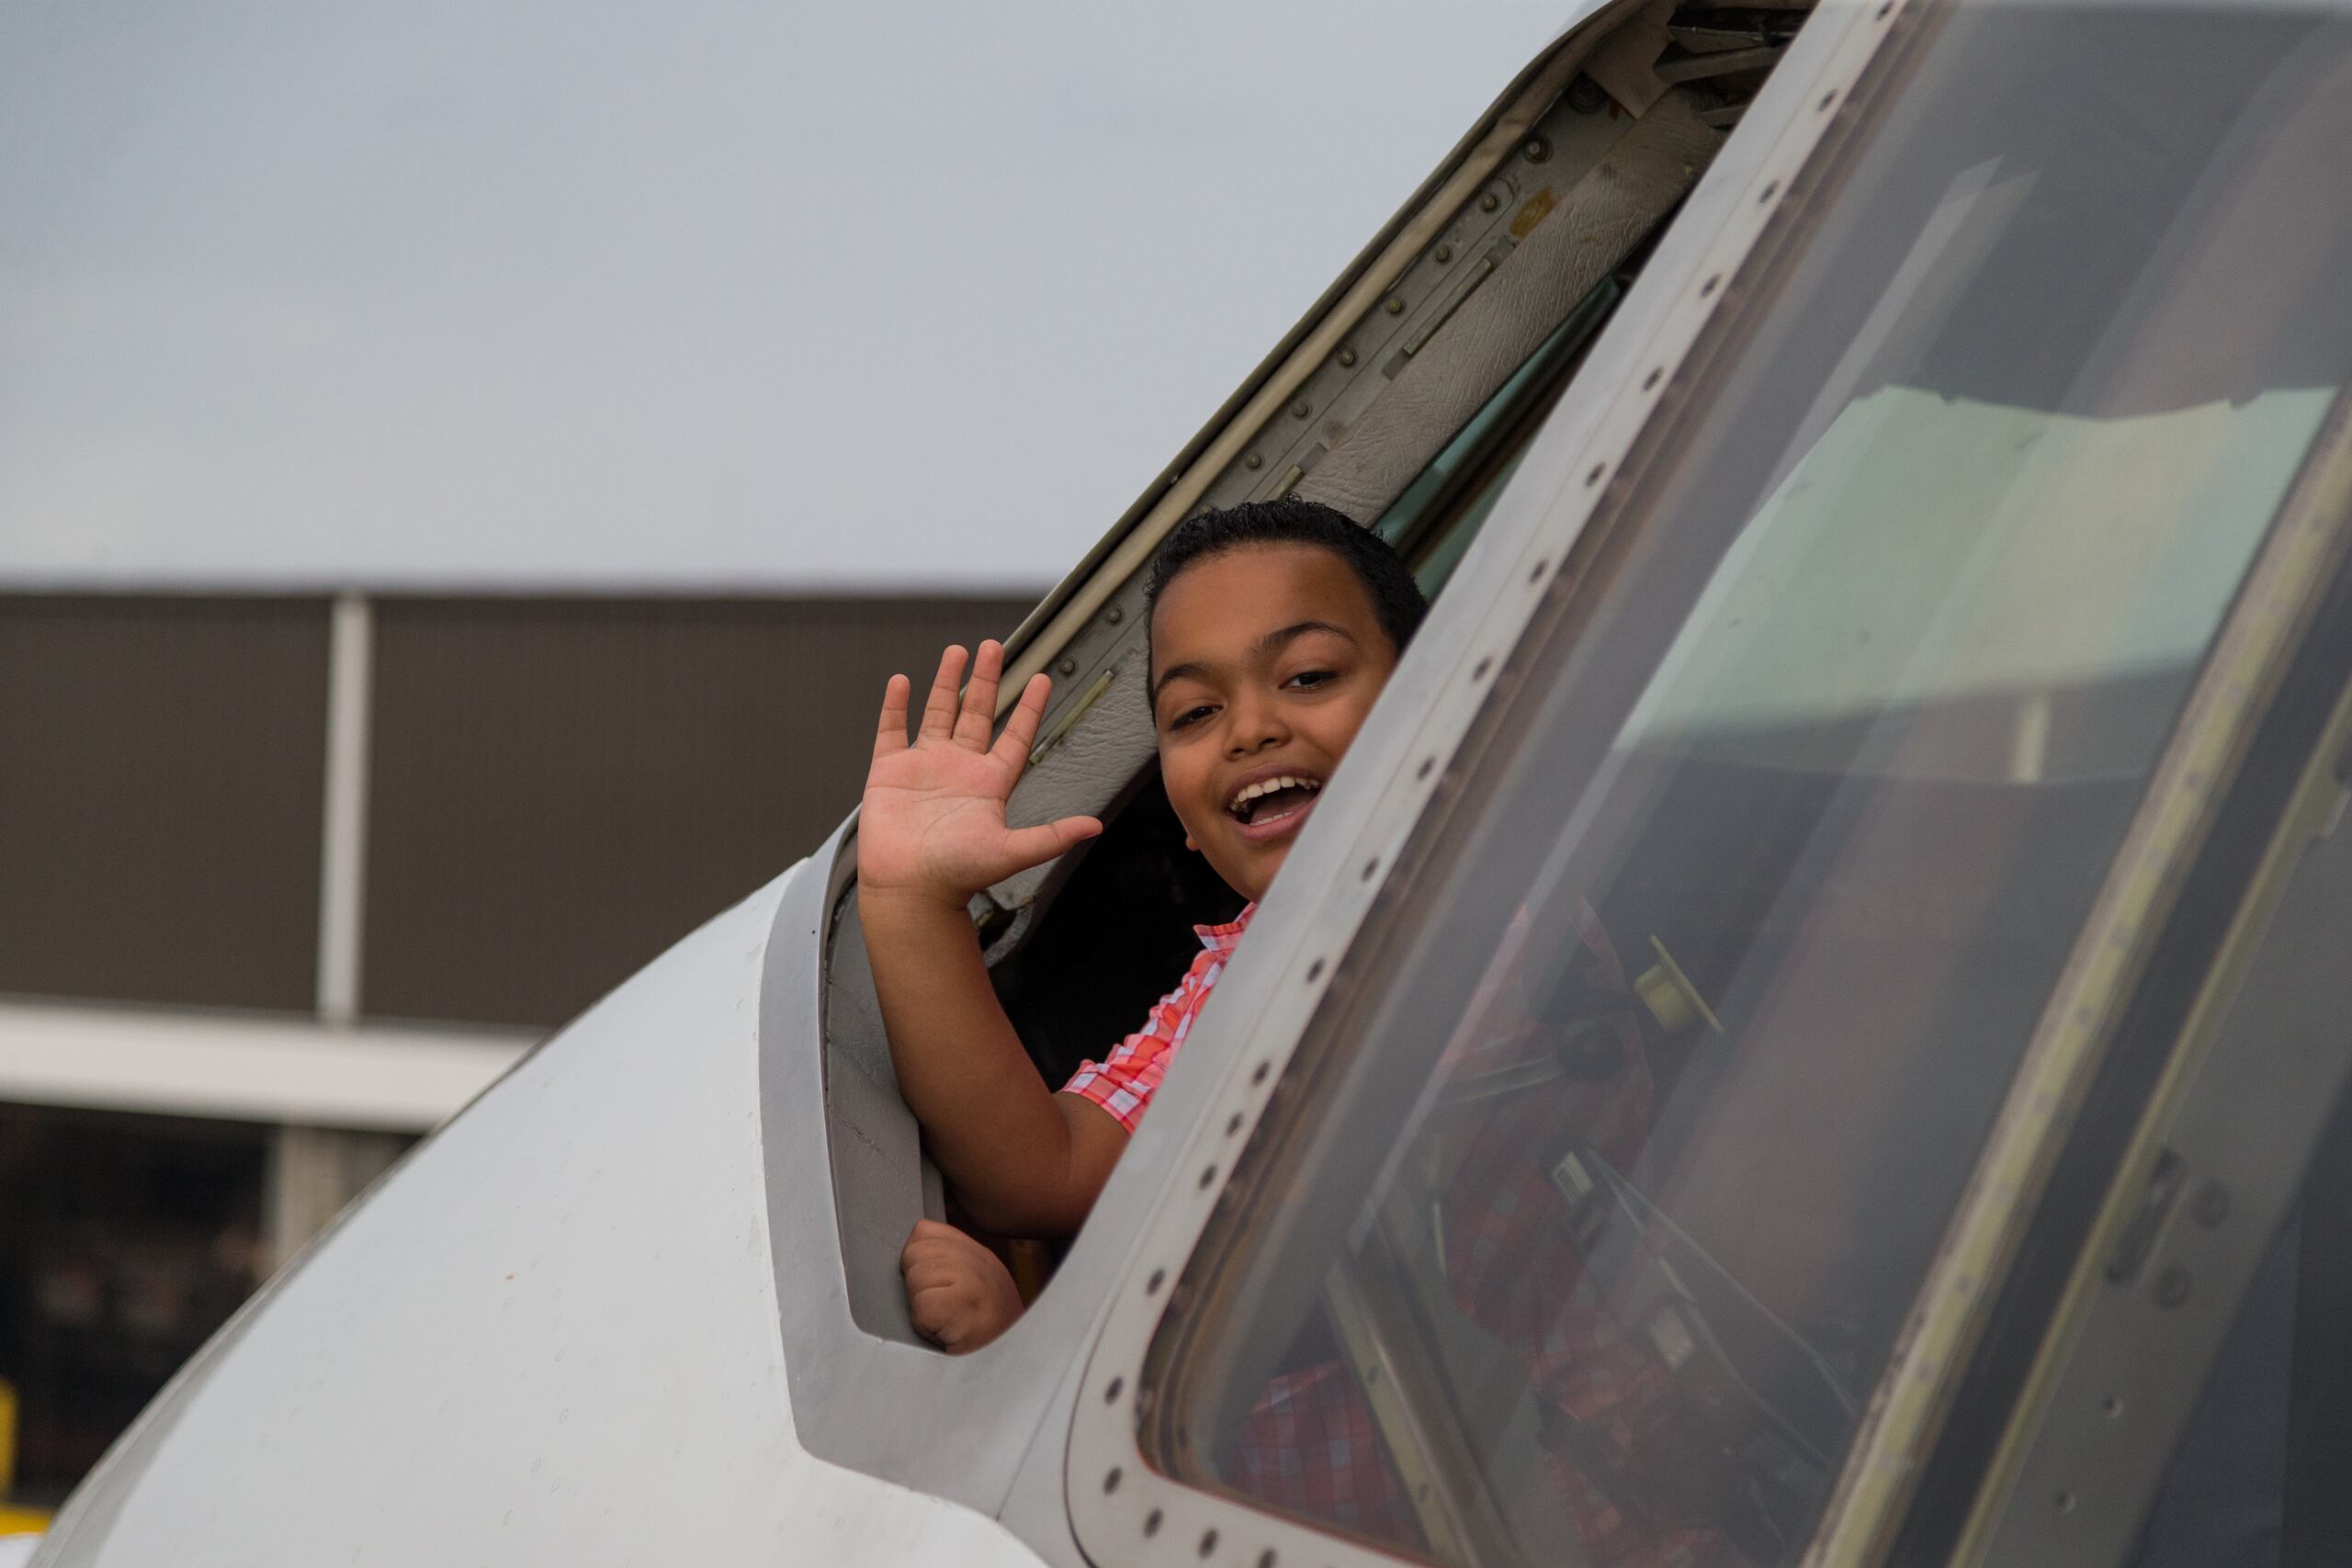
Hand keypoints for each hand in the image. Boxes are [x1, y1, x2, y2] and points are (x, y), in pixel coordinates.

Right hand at [859, 641, 1101, 907]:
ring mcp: (925, 767)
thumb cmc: (957, 875)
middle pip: (978, 713)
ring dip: (947, 682)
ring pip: (939, 713)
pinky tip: (902, 682)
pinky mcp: (890, 772)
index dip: (1030, 708)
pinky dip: (897, 705)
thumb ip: (1051, 835)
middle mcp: (959, 769)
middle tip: (994, 647)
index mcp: (990, 783)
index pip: (1016, 736)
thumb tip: (1095, 826)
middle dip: (987, 679)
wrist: (909, 890)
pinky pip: (893, 730)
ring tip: (957, 652)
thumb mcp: (1011, 851)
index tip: (1042, 679)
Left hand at [901, 1219, 1025, 1353]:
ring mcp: (972, 1279)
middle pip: (913, 1253)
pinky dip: (926, 1325)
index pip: (924, 1232)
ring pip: (914, 1278)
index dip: (918, 1261)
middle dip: (916, 1286)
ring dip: (921, 1307)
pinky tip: (947, 1332)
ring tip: (946, 1322)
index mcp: (977, 1254)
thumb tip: (913, 1251)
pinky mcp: (960, 1304)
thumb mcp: (975, 1288)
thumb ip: (949, 1263)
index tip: (934, 1288)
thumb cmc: (988, 1337)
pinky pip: (921, 1306)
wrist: (1016, 1367)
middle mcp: (977, 1259)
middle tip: (942, 1310)